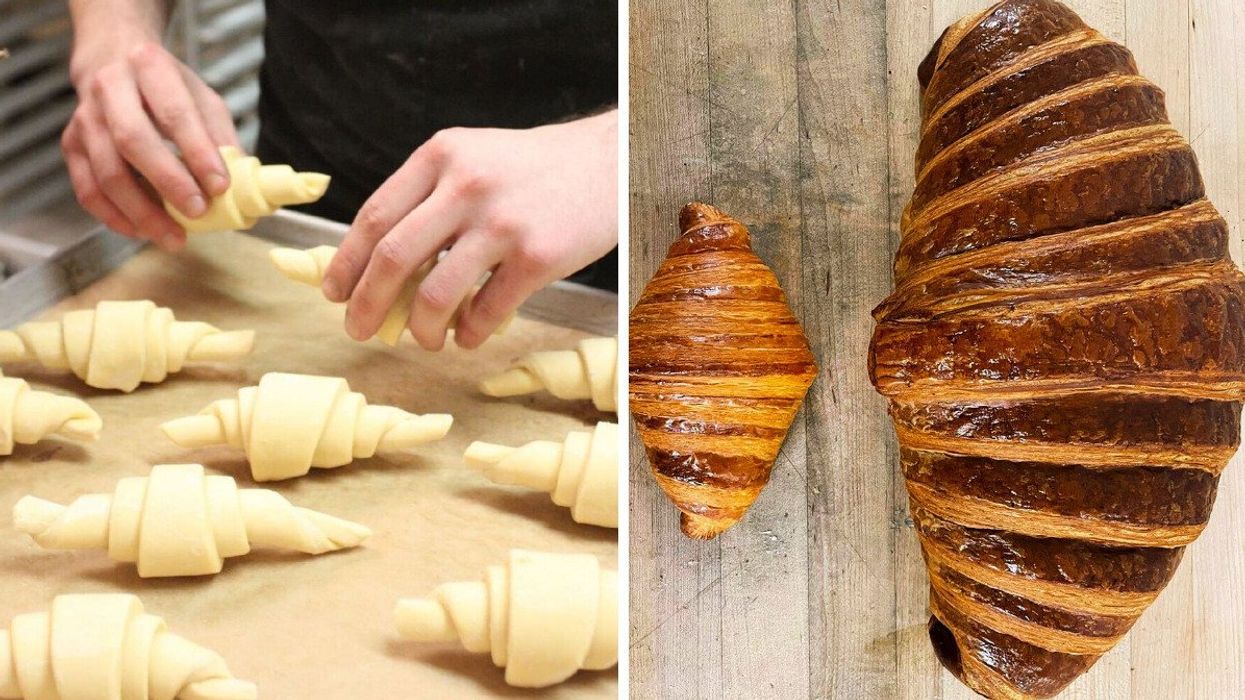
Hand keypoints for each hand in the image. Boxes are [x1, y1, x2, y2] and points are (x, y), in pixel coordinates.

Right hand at [63, 39, 238, 249]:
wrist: (112, 61)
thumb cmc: (165, 86)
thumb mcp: (202, 98)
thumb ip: (221, 137)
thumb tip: (241, 185)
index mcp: (150, 66)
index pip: (175, 113)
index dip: (198, 153)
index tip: (220, 186)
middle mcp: (110, 88)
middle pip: (132, 141)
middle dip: (168, 182)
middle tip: (197, 212)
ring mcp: (85, 118)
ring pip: (107, 172)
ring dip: (141, 211)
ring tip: (173, 236)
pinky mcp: (71, 145)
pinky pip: (88, 189)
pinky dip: (115, 216)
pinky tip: (142, 231)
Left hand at [323, 111, 618, 350]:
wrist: (609, 161)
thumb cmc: (534, 168)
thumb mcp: (474, 157)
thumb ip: (430, 195)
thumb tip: (380, 264)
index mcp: (441, 156)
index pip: (374, 216)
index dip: (347, 262)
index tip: (335, 293)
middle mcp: (466, 185)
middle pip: (392, 258)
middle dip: (367, 304)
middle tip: (360, 331)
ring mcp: (502, 223)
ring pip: (436, 293)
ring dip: (421, 329)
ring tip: (424, 340)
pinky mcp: (537, 257)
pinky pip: (486, 310)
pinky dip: (468, 333)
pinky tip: (466, 336)